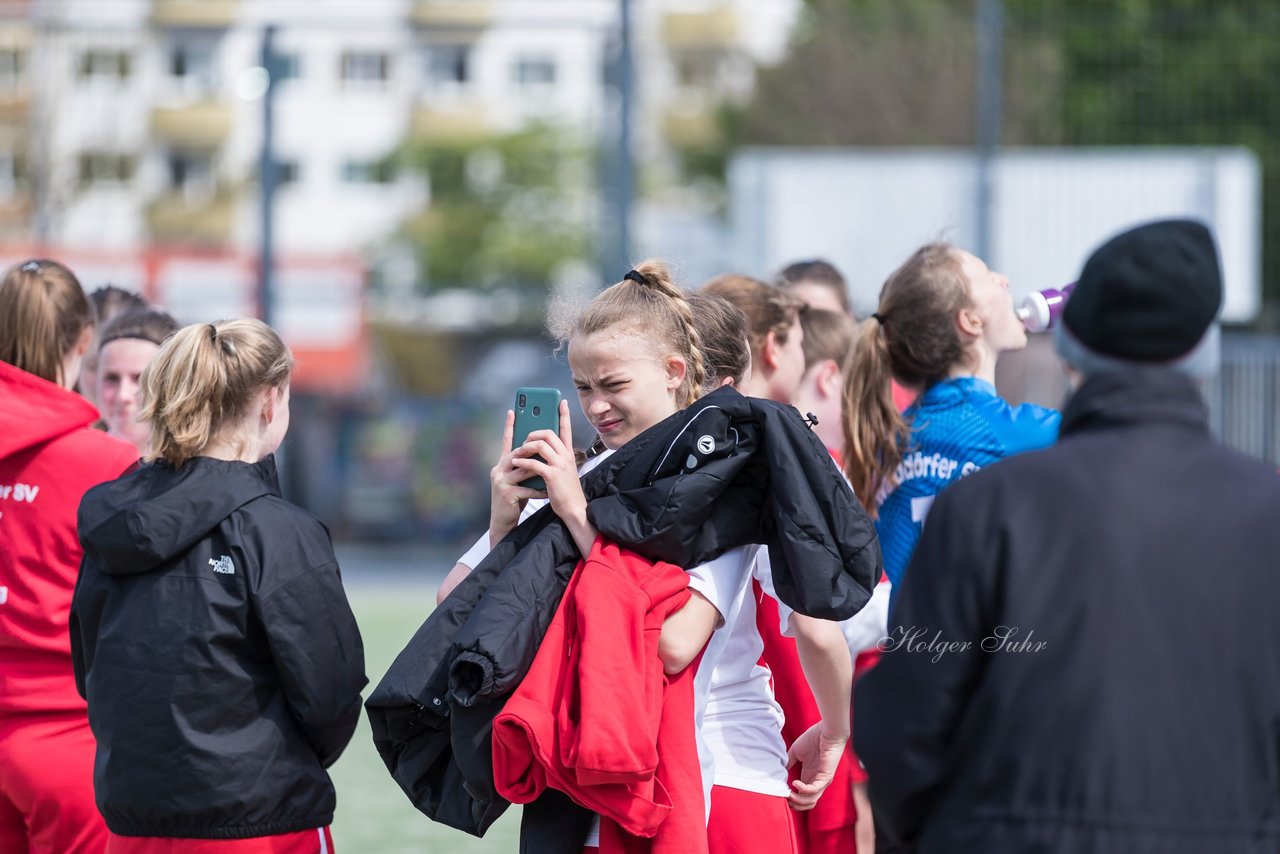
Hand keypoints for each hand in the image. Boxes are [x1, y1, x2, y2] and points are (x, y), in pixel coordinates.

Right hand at [488, 409, 545, 545]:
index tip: (513, 410)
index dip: (509, 426)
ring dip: (539, 470)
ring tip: (552, 469)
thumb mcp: (520, 478)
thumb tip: (541, 450)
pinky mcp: (506, 494)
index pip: (507, 441)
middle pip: (518, 453)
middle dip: (532, 448)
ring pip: (524, 470)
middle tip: (547, 443)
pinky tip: (548, 492)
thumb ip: (526, 465)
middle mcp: (498, 469)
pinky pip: (527, 488)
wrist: (503, 520)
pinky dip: (539, 490)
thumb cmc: (515, 497)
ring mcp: (501, 481)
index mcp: (503, 463)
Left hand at [509, 400, 584, 525]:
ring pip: (540, 444)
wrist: (573, 509)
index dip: (564, 414)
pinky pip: (534, 462)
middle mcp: (566, 456)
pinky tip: (515, 462)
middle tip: (524, 440)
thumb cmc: (565, 491)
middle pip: (548, 433)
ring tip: (517, 452)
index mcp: (568, 453)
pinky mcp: (552, 475)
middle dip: (533, 433)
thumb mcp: (563, 470)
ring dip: (525, 446)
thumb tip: (538, 448)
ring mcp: (560, 464)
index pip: (566, 429)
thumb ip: (554, 458)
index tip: (561, 402)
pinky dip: (522, 461)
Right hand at [785, 721, 848, 810]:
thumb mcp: (796, 752)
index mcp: (810, 777)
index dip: (791, 798)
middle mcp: (816, 782)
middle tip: (783, 799)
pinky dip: (803, 789)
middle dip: (795, 804)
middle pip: (807, 803)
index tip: (780, 794)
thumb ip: (788, 762)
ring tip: (788, 794)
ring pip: (811, 801)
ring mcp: (822, 781)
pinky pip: (814, 790)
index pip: (801, 796)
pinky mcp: (826, 777)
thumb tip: (778, 772)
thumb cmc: (813, 739)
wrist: (827, 730)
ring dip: (798, 801)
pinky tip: (794, 783)